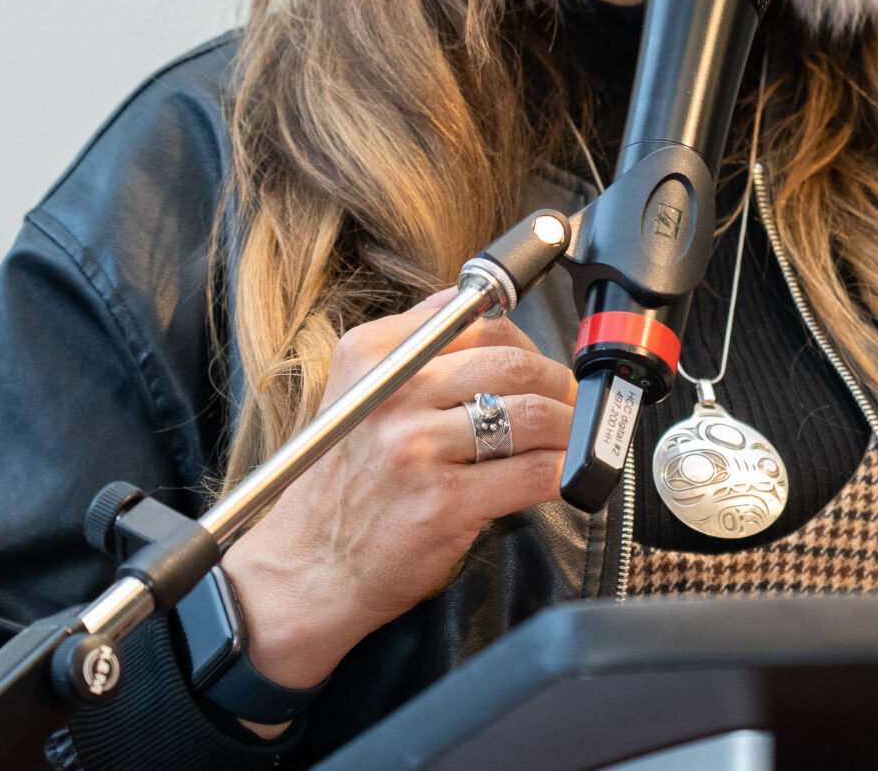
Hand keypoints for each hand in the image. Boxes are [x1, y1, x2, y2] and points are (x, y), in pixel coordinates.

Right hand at [217, 290, 577, 704]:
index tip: (537, 361)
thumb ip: (413, 345)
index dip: (522, 340)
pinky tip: (564, 476)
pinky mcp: (445, 502)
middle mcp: (393, 393)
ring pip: (532, 414)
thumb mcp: (355, 394)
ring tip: (572, 438)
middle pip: (513, 362)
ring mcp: (418, 448)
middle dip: (557, 381)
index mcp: (372, 354)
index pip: (475, 319)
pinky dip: (564, 470)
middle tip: (568, 401)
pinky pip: (533, 472)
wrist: (305, 570)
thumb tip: (485, 307)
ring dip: (569, 426)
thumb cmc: (341, 484)